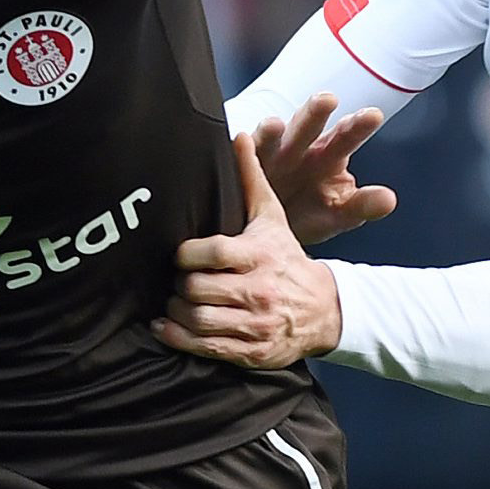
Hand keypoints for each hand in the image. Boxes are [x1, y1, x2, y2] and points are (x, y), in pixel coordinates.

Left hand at [155, 130, 345, 368]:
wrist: (324, 309)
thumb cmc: (287, 259)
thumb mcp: (272, 218)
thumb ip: (251, 180)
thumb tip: (238, 137)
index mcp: (260, 255)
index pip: (211, 253)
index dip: (185, 254)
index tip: (180, 254)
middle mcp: (258, 291)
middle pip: (196, 288)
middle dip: (178, 284)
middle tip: (175, 280)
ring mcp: (254, 324)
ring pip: (197, 318)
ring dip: (175, 310)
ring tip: (173, 301)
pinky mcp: (250, 351)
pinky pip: (203, 347)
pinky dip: (176, 337)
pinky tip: (165, 327)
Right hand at [250, 91, 398, 246]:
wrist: (271, 229)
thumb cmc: (307, 213)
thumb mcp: (337, 213)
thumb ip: (361, 205)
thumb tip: (389, 200)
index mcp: (328, 153)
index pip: (346, 135)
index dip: (357, 126)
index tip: (372, 115)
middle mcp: (298, 147)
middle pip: (308, 126)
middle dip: (315, 113)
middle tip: (327, 100)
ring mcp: (267, 156)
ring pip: (270, 138)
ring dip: (271, 131)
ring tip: (274, 125)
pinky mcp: (241, 168)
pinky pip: (240, 157)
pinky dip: (240, 150)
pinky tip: (240, 143)